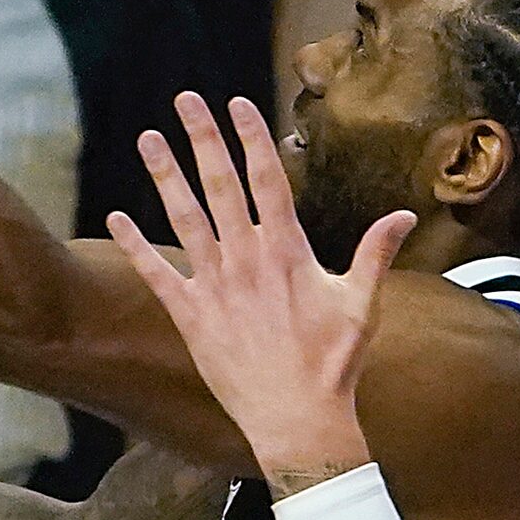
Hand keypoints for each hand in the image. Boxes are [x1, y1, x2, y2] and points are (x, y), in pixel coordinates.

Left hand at [106, 92, 414, 485]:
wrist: (297, 419)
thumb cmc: (333, 364)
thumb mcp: (363, 305)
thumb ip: (376, 253)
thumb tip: (404, 215)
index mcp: (287, 252)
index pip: (267, 180)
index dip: (252, 139)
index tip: (238, 104)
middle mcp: (246, 260)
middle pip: (220, 186)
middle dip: (203, 139)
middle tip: (186, 100)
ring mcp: (214, 287)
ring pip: (184, 218)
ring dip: (165, 176)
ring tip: (149, 138)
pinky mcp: (191, 317)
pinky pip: (157, 274)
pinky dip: (135, 246)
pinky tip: (115, 218)